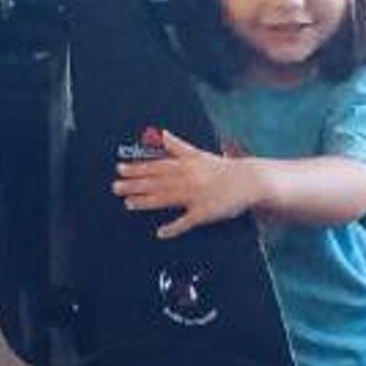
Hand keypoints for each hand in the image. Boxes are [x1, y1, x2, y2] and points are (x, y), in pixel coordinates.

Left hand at [108, 129, 253, 237]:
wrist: (249, 181)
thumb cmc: (223, 168)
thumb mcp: (199, 153)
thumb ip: (177, 146)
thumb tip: (161, 134)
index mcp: (187, 164)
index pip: (157, 165)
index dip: (137, 168)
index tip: (120, 169)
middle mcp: (189, 179)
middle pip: (157, 182)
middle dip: (135, 184)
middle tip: (116, 187)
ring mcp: (197, 196)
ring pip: (167, 199)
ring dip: (147, 201)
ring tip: (129, 204)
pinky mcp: (206, 213)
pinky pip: (188, 222)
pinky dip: (175, 227)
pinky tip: (161, 232)